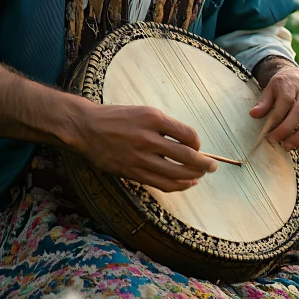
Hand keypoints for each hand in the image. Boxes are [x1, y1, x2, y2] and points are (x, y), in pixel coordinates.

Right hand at [68, 102, 217, 191]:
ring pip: (176, 173)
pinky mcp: (132, 172)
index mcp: (153, 118)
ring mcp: (139, 157)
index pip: (189, 135)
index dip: (198, 144)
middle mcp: (147, 137)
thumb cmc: (117, 118)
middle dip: (205, 164)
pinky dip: (179, 185)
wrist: (85, 127)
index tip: (198, 147)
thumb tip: (190, 144)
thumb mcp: (144, 112)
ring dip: (194, 177)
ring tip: (201, 176)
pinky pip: (162, 183)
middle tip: (213, 166)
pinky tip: (187, 184)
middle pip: (187, 156)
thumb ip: (166, 126)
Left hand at [249, 62, 298, 154]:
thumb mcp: (269, 89)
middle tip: (274, 141)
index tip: (267, 131)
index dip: (277, 117)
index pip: (286, 101)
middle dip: (287, 129)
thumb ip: (263, 102)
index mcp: (292, 86)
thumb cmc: (281, 87)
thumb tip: (254, 114)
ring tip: (286, 147)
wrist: (297, 78)